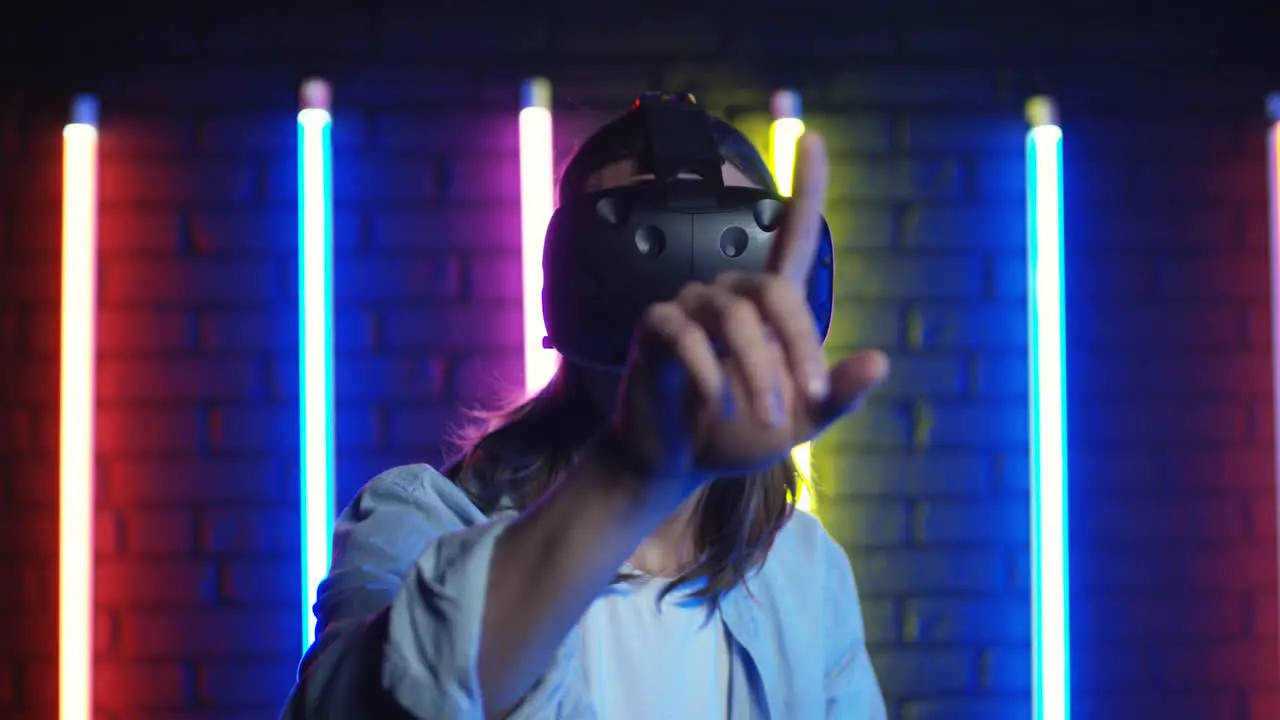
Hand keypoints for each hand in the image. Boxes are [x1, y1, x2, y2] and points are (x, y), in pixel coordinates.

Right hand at [608, 133, 889, 488]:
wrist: (676, 463)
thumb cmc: (740, 432)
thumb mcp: (801, 421)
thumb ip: (837, 394)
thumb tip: (881, 361)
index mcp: (769, 306)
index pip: (793, 236)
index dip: (807, 188)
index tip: (814, 138)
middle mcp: (730, 293)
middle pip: (774, 291)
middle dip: (798, 345)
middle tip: (807, 398)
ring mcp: (690, 305)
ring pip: (735, 318)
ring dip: (758, 372)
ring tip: (767, 418)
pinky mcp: (656, 328)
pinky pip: (686, 336)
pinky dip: (710, 375)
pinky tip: (717, 406)